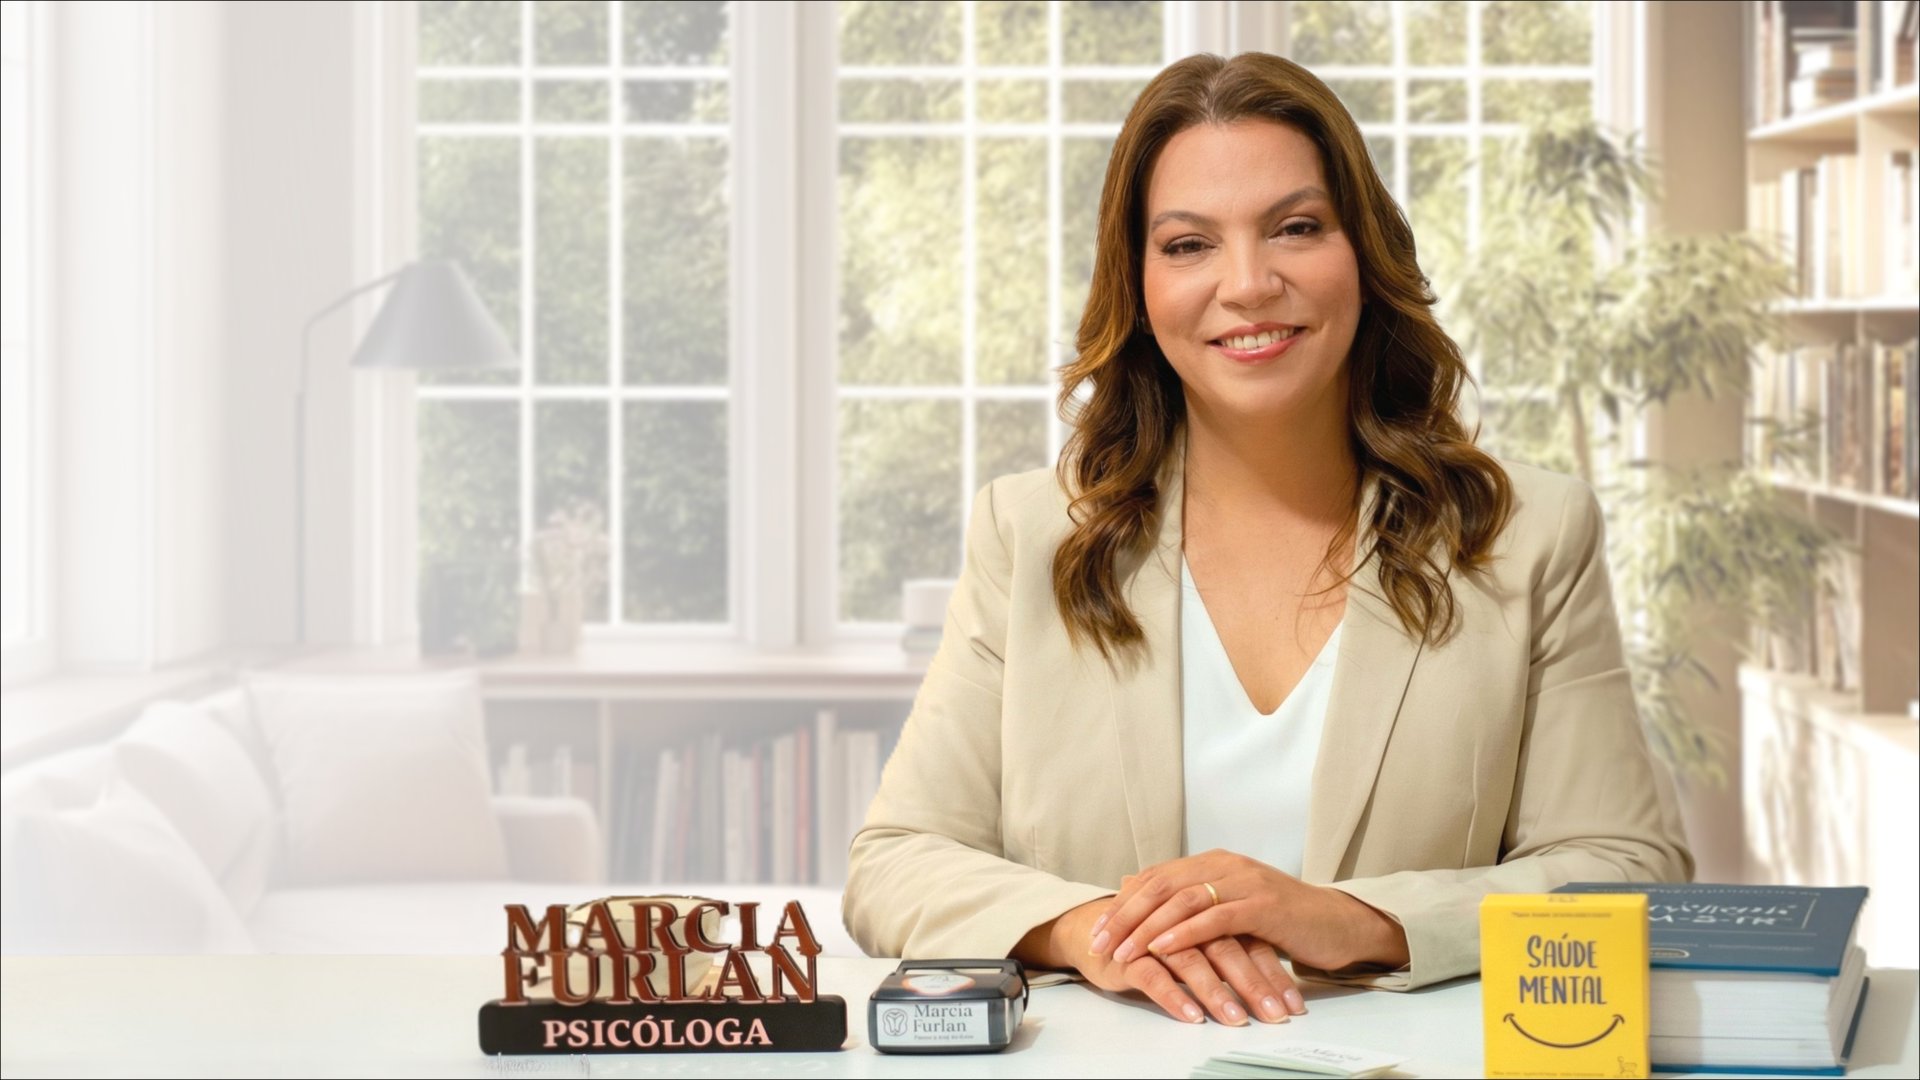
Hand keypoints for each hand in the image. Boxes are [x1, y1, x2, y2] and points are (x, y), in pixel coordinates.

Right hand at [1019, 899, 1295, 1024]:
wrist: (1094, 929)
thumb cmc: (1154, 938)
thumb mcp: (1200, 941)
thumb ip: (1232, 948)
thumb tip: (1275, 983)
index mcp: (1207, 910)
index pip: (1248, 940)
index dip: (1272, 972)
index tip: (1294, 1005)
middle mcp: (1184, 919)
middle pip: (1225, 948)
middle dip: (1253, 985)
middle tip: (1275, 1015)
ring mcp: (1154, 934)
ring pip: (1192, 961)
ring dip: (1217, 992)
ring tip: (1237, 1019)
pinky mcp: (1128, 954)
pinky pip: (1153, 975)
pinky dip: (1174, 995)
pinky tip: (1192, 1016)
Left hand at [1090, 849, 1409, 983]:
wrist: (1337, 924)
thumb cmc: (1282, 921)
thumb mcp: (1230, 906)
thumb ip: (1190, 899)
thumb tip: (1137, 887)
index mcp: (1213, 863)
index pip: (1156, 878)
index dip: (1123, 904)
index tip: (1098, 930)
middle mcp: (1225, 865)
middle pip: (1162, 886)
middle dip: (1126, 916)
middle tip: (1100, 942)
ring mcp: (1245, 882)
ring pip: (1183, 900)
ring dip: (1148, 928)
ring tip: (1123, 951)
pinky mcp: (1264, 905)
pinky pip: (1215, 917)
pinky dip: (1185, 932)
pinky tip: (1163, 947)